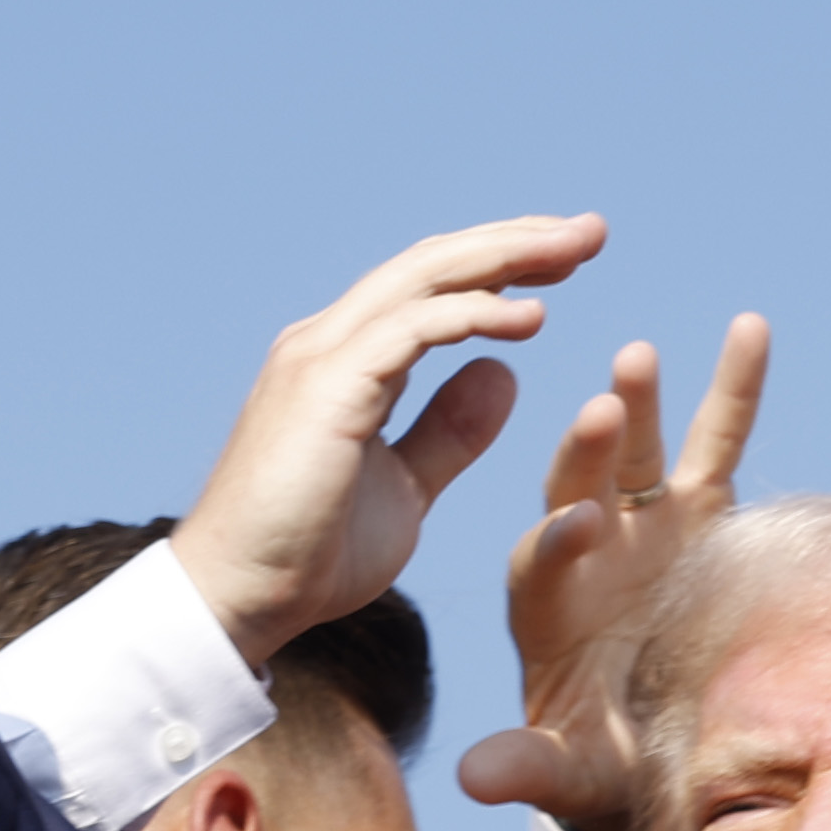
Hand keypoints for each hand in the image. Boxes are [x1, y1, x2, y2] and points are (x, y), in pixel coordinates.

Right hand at [174, 218, 611, 672]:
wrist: (238, 601)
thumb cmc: (310, 555)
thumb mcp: (405, 488)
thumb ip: (448, 432)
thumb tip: (504, 371)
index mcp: (347, 361)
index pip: (432, 288)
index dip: (501, 265)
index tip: (568, 260)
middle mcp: (330, 343)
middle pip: (434, 264)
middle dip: (516, 241)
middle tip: (591, 229)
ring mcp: (323, 359)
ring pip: (424, 279)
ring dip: (505, 258)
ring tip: (576, 249)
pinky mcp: (327, 390)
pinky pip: (411, 330)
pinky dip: (472, 315)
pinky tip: (531, 317)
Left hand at [458, 316, 771, 830]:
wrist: (650, 739)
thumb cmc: (601, 760)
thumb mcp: (567, 772)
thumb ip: (527, 767)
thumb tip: (474, 781)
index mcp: (543, 605)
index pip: (543, 561)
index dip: (561, 543)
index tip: (581, 524)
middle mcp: (585, 549)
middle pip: (578, 487)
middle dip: (588, 452)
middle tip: (601, 408)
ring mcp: (641, 523)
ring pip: (634, 453)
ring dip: (637, 404)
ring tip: (638, 355)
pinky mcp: (698, 512)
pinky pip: (717, 442)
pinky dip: (733, 387)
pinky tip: (750, 328)